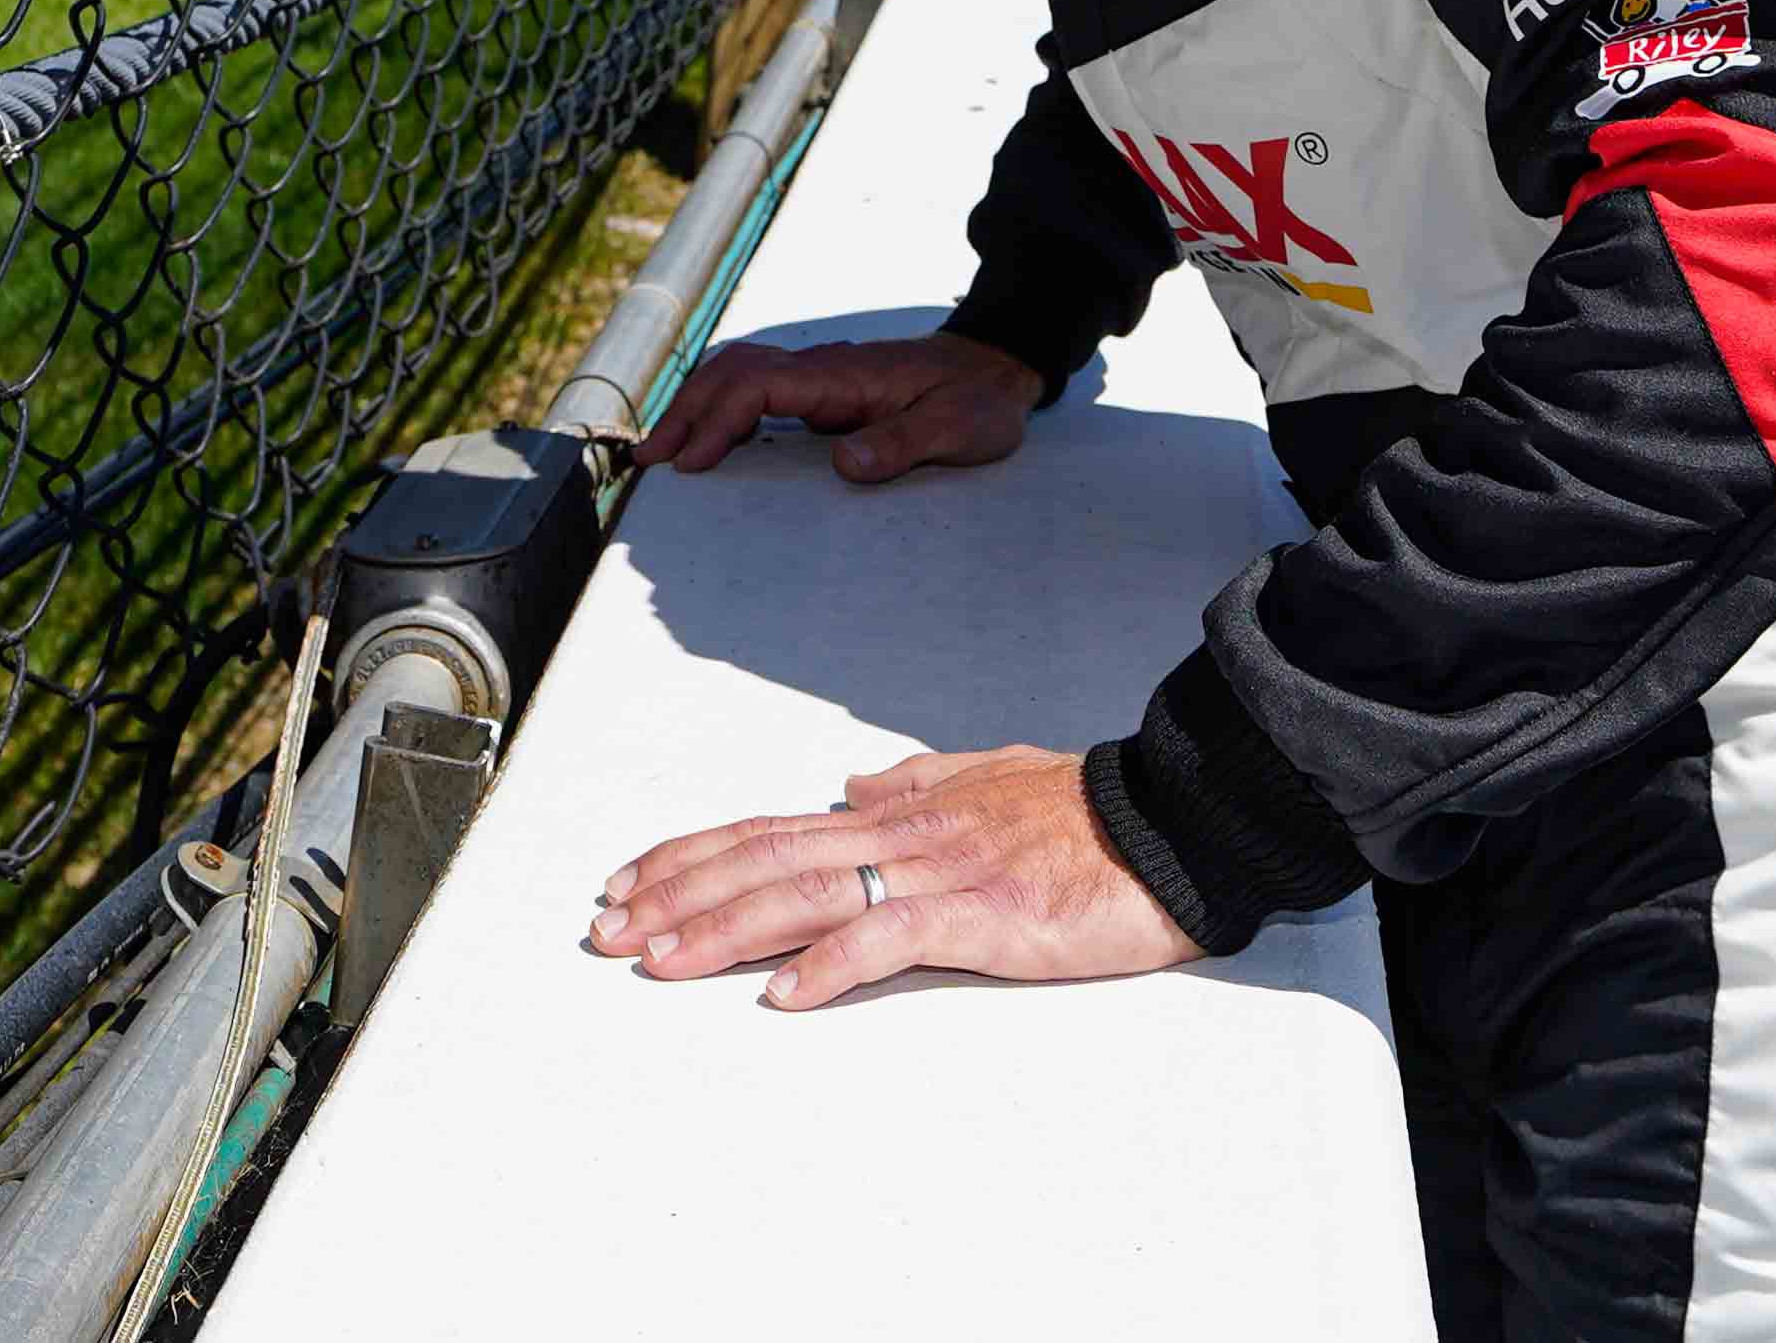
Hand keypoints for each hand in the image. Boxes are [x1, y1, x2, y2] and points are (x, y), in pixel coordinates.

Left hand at [585, 747, 1200, 1008]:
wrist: (1169, 822)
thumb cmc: (1083, 810)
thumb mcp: (983, 778)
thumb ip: (913, 785)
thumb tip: (847, 786)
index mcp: (893, 811)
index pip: (765, 829)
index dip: (689, 855)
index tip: (627, 883)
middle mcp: (897, 833)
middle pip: (761, 860)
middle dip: (675, 895)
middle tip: (607, 929)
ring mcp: (936, 872)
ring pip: (803, 894)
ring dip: (722, 929)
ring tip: (659, 958)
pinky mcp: (981, 914)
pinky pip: (891, 939)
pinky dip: (832, 965)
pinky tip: (785, 996)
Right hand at [631, 329, 1041, 482]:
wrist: (993, 368)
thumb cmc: (978, 402)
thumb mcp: (958, 430)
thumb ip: (903, 445)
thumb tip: (843, 466)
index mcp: (844, 376)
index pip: (759, 387)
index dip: (717, 421)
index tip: (691, 461)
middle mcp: (820, 369)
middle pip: (731, 373)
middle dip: (684, 413)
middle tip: (647, 459)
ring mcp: (816, 376)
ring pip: (735, 373)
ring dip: (693, 405)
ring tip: (660, 449)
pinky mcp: (818, 390)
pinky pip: (752, 388)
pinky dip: (716, 406)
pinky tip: (703, 438)